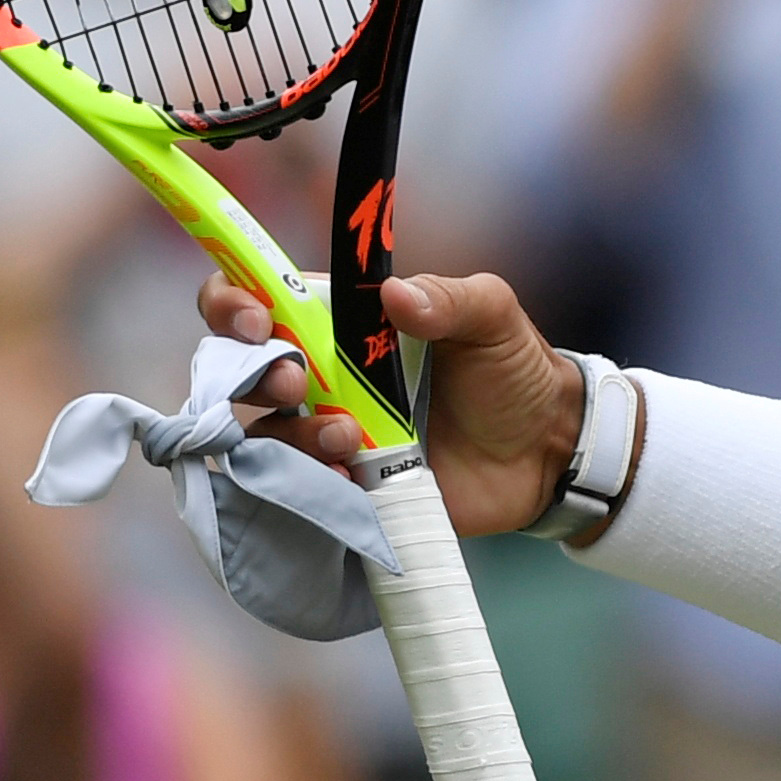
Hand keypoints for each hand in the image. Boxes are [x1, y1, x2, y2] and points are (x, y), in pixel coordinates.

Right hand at [204, 269, 586, 537]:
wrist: (548, 451)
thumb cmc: (514, 372)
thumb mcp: (493, 319)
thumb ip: (450, 298)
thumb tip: (395, 294)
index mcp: (341, 323)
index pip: (256, 298)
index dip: (233, 303)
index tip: (256, 319)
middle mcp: (322, 376)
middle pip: (240, 369)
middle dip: (255, 374)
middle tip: (298, 381)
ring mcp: (330, 432)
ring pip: (267, 432)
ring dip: (295, 432)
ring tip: (352, 437)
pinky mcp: (349, 485)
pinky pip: (301, 486)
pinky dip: (314, 481)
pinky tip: (350, 479)